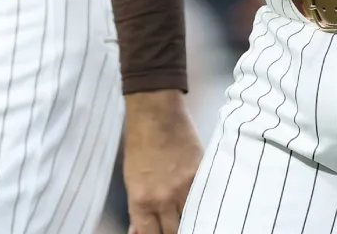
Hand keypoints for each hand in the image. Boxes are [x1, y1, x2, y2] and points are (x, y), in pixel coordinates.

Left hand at [122, 90, 201, 233]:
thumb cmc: (138, 144)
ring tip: (191, 221)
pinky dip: (204, 205)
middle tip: (175, 226)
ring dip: (191, 222)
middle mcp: (164, 199)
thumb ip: (138, 208)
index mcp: (141, 201)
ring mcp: (185, 188)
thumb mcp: (131, 180)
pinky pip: (205, 200)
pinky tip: (204, 208)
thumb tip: (138, 230)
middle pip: (174, 232)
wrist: (156, 114)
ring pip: (193, 220)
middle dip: (175, 232)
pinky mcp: (202, 175)